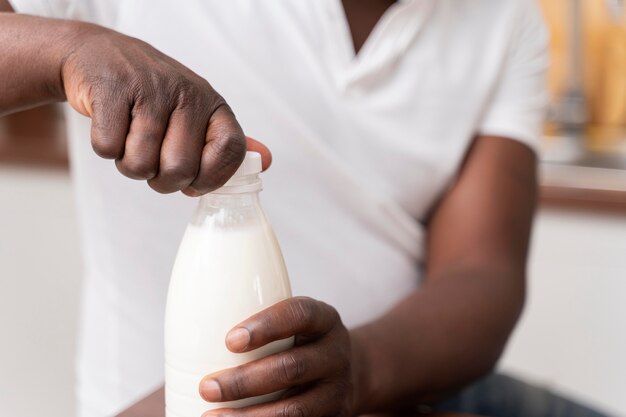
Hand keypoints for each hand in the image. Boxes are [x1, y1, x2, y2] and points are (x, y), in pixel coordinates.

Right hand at [60, 23, 269, 194]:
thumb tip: (264, 161)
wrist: (98, 54)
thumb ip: (224, 142)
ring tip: (130, 139)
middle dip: (161, 180)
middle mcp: (186, 93)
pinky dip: (106, 147)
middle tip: (153, 162)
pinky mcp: (112, 88)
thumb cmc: (151, 94)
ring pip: (141, 164)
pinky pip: (108, 148)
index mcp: (212, 103)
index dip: (211, 178)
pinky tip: (112, 125)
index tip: (193, 182)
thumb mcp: (195, 113)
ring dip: (129, 165)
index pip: (231, 151)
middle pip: (180, 169)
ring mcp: (149, 88)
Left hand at [199, 297, 365, 416]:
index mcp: (324, 320)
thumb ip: (261, 323)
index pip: (299, 314)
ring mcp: (337, 391)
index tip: (230, 340)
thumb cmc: (300, 343)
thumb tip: (190, 324)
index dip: (267, 325)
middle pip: (292, 367)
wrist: (345, 374)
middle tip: (206, 387)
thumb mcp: (294, 324)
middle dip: (245, 381)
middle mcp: (336, 354)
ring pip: (295, 409)